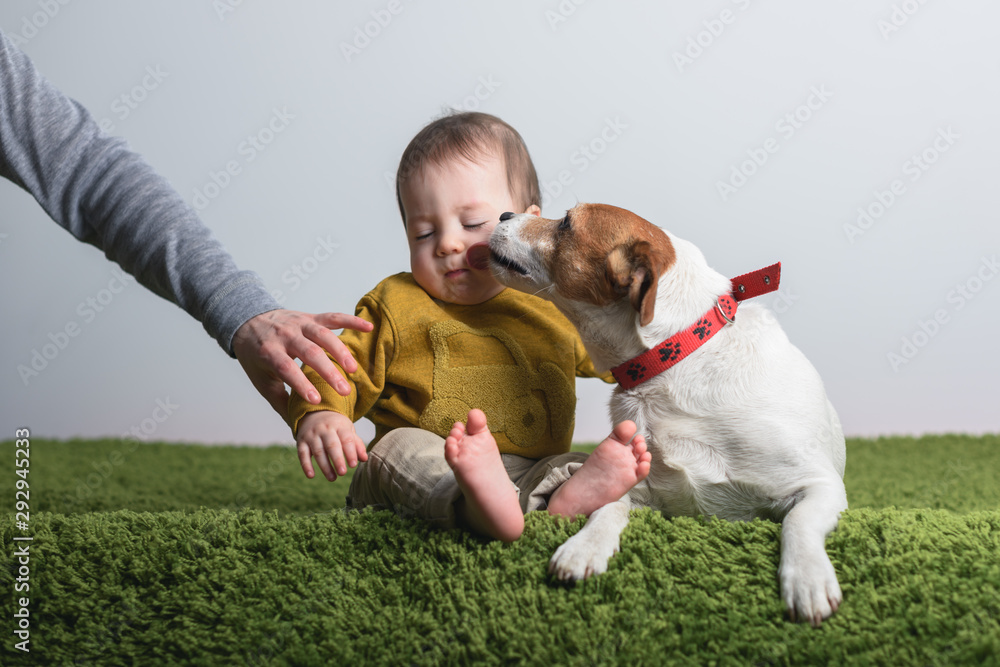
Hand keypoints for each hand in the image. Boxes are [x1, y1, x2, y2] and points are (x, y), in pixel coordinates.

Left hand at [232, 309, 372, 420]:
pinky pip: (333, 317)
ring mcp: (300, 324)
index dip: (301, 384)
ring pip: (323, 335)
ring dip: (340, 351)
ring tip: (353, 369)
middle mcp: (285, 335)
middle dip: (328, 372)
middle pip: (309, 352)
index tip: (317, 401)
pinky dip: (351, 321)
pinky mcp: (311, 317)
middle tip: (344, 391)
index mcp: (269, 352)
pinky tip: (368, 328)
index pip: (287, 368)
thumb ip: (280, 402)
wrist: (248, 321)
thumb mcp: (261, 380)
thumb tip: (297, 426)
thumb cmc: (257, 356)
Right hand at [296, 411, 367, 480]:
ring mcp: (312, 435)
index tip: (353, 465)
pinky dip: (306, 465)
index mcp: (339, 425)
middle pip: (331, 445)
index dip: (350, 452)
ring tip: (332, 478)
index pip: (346, 439)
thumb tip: (364, 459)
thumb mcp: (348, 430)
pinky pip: (302, 454)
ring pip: (318, 451)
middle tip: (343, 472)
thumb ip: (356, 444)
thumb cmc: (336, 426)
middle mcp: (324, 429)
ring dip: (325, 466)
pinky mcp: (301, 441)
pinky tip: (311, 476)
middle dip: (337, 460)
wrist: (315, 413)